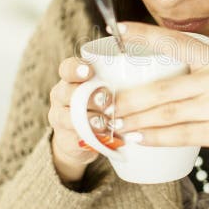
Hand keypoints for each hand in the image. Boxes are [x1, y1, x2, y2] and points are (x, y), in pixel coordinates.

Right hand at [48, 57, 123, 182]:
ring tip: (104, 122)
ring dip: (88, 119)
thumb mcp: (105, 89)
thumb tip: (147, 68)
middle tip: (106, 99)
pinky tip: (101, 138)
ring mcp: (60, 118)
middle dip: (88, 96)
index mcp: (71, 80)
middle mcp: (62, 96)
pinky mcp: (64, 139)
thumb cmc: (99, 106)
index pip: (67, 69)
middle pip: (66, 92)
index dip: (76, 69)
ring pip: (67, 117)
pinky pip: (72, 139)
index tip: (89, 71)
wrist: (79, 138)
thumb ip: (116, 80)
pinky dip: (87, 139)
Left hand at [109, 22, 208, 179]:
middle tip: (105, 104)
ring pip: (166, 113)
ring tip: (114, 123)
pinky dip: (154, 137)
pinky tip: (138, 137)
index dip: (144, 35)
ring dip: (136, 120)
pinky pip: (180, 134)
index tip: (117, 30)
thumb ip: (202, 75)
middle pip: (162, 88)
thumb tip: (159, 80)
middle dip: (128, 98)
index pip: (175, 41)